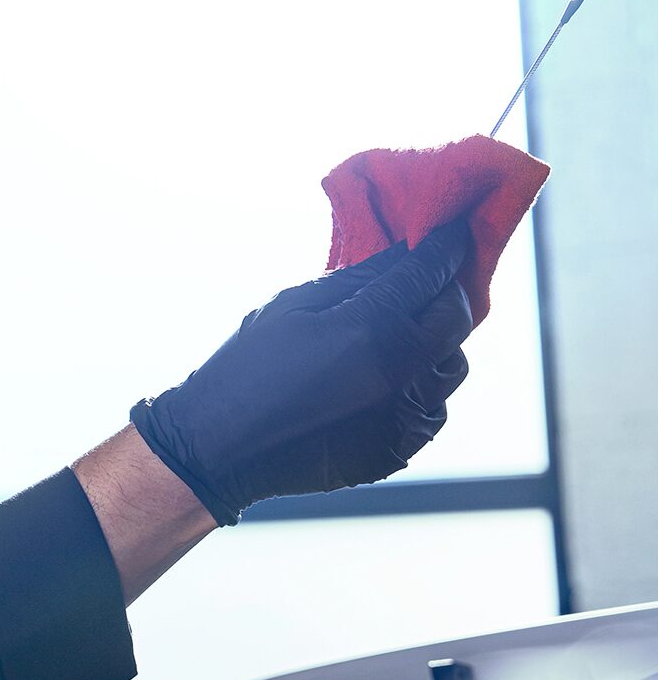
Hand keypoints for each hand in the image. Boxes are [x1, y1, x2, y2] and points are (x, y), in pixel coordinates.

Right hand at [129, 221, 472, 523]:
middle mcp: (401, 372)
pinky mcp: (399, 448)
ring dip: (437, 343)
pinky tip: (385, 382)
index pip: (429, 272)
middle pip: (456, 316)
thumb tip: (403, 255)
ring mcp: (404, 416)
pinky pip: (432, 409)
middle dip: (447, 290)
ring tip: (402, 335)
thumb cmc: (249, 365)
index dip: (444, 245)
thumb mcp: (294, 303)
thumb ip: (358, 278)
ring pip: (451, 365)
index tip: (451, 232)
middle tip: (430, 279)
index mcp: (372, 325)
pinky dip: (419, 388)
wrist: (223, 445)